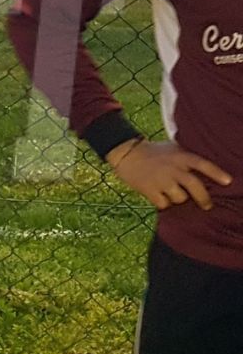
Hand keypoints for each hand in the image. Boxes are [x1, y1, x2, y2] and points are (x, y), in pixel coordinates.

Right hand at [108, 139, 231, 210]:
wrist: (125, 152)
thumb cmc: (152, 151)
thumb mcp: (172, 148)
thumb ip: (187, 158)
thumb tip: (205, 174)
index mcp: (181, 156)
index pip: (203, 164)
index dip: (217, 173)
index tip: (228, 182)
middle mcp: (173, 168)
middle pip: (195, 187)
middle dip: (203, 199)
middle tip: (207, 205)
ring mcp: (161, 180)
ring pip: (180, 198)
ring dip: (178, 199)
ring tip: (172, 194)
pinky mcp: (149, 190)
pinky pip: (164, 204)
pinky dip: (163, 203)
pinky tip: (159, 197)